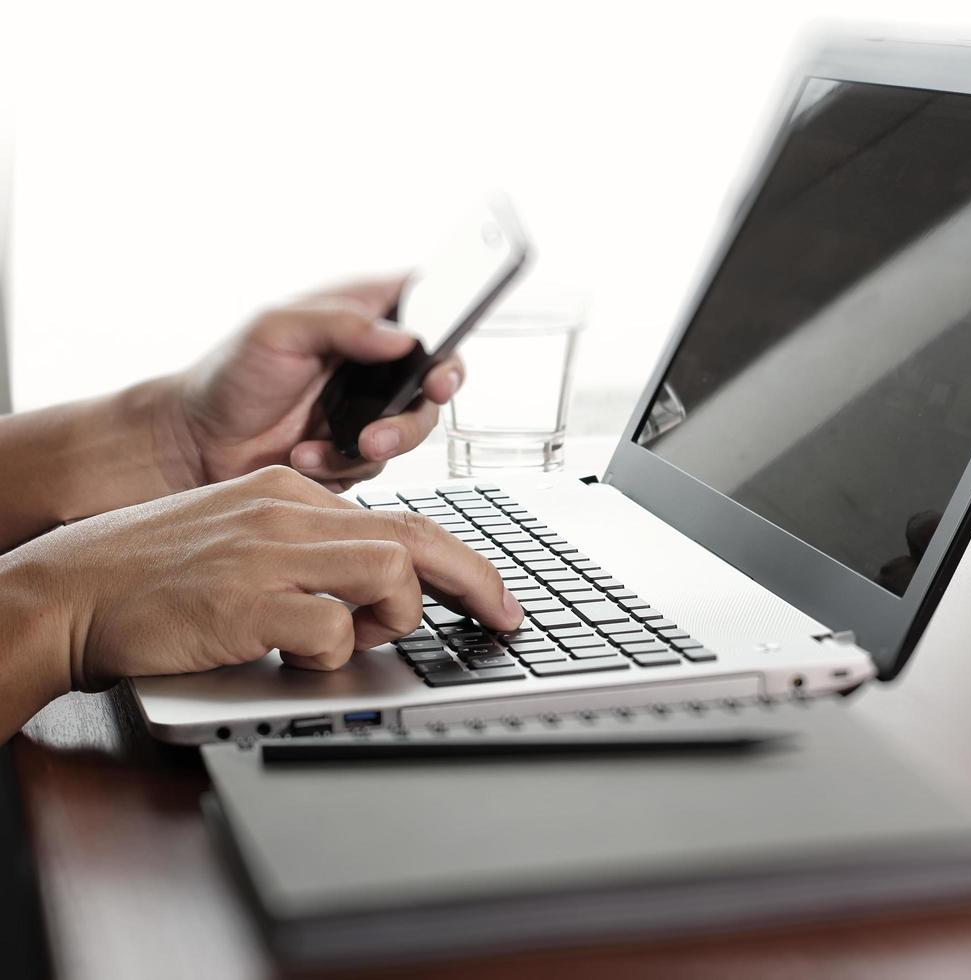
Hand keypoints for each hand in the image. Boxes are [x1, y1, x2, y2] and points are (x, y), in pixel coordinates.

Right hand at [22, 466, 520, 690]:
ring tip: (361, 638)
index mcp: (289, 493)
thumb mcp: (243, 543)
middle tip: (505, 617)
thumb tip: (374, 596)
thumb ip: (308, 556)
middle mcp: (286, 511)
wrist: (68, 591)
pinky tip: (299, 656)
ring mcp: (267, 552)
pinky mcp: (245, 599)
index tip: (492, 596)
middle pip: (413, 537)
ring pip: (387, 570)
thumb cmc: (153, 578)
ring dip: (394, 616)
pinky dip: (333, 652)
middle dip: (474, 582)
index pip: (400, 518)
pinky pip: (331, 627)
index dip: (458, 562)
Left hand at [169, 277, 464, 492]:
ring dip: (383, 442)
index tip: (440, 359)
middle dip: (425, 403)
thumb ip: (340, 324)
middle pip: (435, 376)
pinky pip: (379, 463)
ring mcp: (369, 408)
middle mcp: (373, 361)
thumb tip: (401, 337)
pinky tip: (307, 457)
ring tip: (342, 445)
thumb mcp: (276, 331)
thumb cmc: (228, 377)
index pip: (425, 305)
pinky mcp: (357, 449)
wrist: (195, 445)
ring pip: (415, 427)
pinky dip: (346, 465)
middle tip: (407, 413)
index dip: (449, 326)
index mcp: (360, 316)